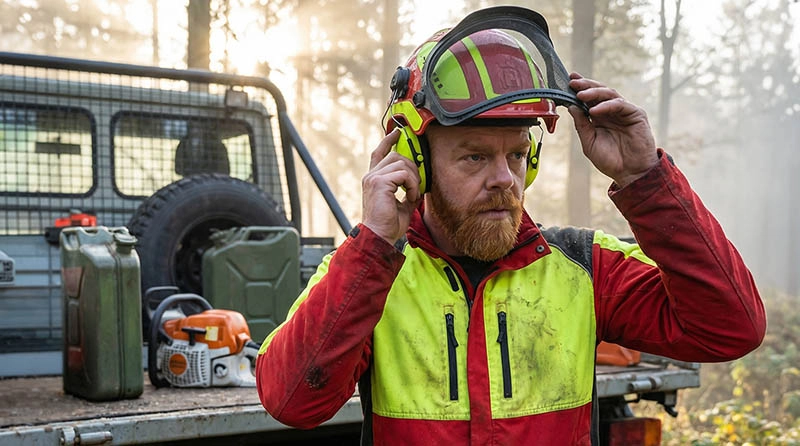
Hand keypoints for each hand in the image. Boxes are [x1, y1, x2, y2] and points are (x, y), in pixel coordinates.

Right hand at [361, 129, 421, 244]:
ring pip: (401, 163)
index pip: (379, 153)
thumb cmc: (388, 225)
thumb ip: (408, 190)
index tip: (397, 133)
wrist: (379, 237)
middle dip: (412, 168)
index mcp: (374, 180)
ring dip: (413, 179)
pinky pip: (403, 174)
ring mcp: (373, 178)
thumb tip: (421, 183)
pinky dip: (412, 185)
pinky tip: (410, 196)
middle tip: (416, 187)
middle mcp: (371, 176)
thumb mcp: (403, 204)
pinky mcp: (378, 182)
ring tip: (413, 194)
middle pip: (396, 156)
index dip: (388, 141)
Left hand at [568, 73, 658, 187]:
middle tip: (573, 82)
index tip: (567, 81)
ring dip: (594, 92)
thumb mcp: (589, 142)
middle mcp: (611, 111)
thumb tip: (571, 106)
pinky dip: (606, 105)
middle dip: (585, 85)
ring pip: (609, 94)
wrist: (630, 173)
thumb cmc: (610, 160)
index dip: (579, 88)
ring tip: (581, 95)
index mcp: (599, 117)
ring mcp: (624, 111)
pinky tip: (594, 110)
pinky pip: (620, 104)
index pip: (588, 98)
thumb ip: (581, 124)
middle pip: (598, 92)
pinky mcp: (636, 114)